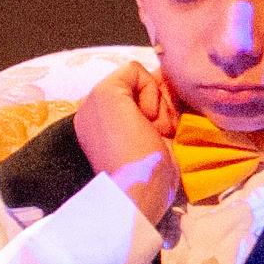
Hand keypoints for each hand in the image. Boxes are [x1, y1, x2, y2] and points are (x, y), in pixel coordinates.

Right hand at [72, 59, 180, 218]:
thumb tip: (170, 78)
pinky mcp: (102, 92)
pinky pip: (135, 71)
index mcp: (102, 127)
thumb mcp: (159, 138)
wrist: (138, 192)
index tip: (164, 135)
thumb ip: (159, 110)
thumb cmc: (151, 178)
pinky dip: (150, 92)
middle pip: (141, 87)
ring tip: (155, 131)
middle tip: (160, 133)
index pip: (138, 98)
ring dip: (158, 103)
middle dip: (161, 105)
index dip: (161, 109)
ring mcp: (93, 101)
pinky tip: (147, 119)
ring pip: (140, 79)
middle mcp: (93, 112)